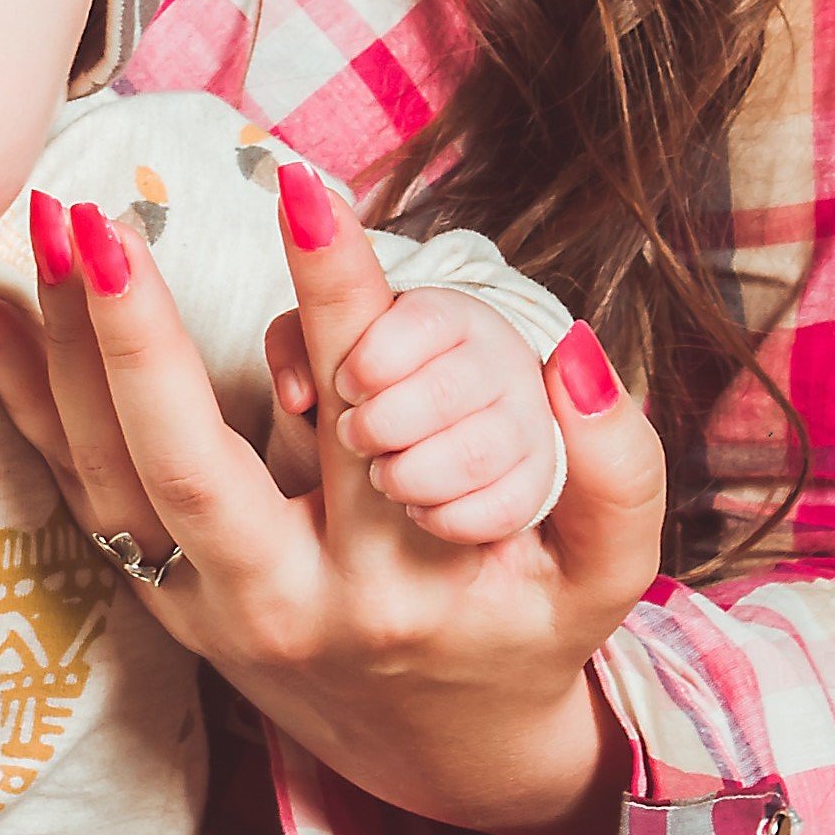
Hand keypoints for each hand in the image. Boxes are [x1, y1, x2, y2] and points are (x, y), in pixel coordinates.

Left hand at [0, 169, 665, 834]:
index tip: (298, 181)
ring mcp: (205, 609)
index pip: (364, 411)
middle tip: (101, 223)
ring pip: (111, 477)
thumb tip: (576, 355)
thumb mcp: (606, 576)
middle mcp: (291, 600)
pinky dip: (23, 402)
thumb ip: (618, 469)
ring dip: (65, 350)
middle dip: (138, 342)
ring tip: (47, 223)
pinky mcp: (156, 600)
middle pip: (192, 467)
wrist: (442, 757)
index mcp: (404, 580)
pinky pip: (73, 494)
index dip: (335, 293)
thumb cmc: (524, 631)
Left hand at [268, 282, 561, 541]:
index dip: (373, 360)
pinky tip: (417, 512)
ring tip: (382, 476)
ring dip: (411, 474)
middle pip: (446, 392)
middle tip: (351, 438)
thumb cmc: (375, 377)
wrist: (442, 422)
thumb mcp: (333, 344)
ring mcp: (527, 423)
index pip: (424, 322)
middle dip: (383, 423)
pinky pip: (505, 508)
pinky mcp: (538, 482)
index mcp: (453, 317)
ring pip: (476, 454)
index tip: (344, 386)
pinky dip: (449, 518)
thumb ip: (297, 345)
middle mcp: (502, 363)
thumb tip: (296, 395)